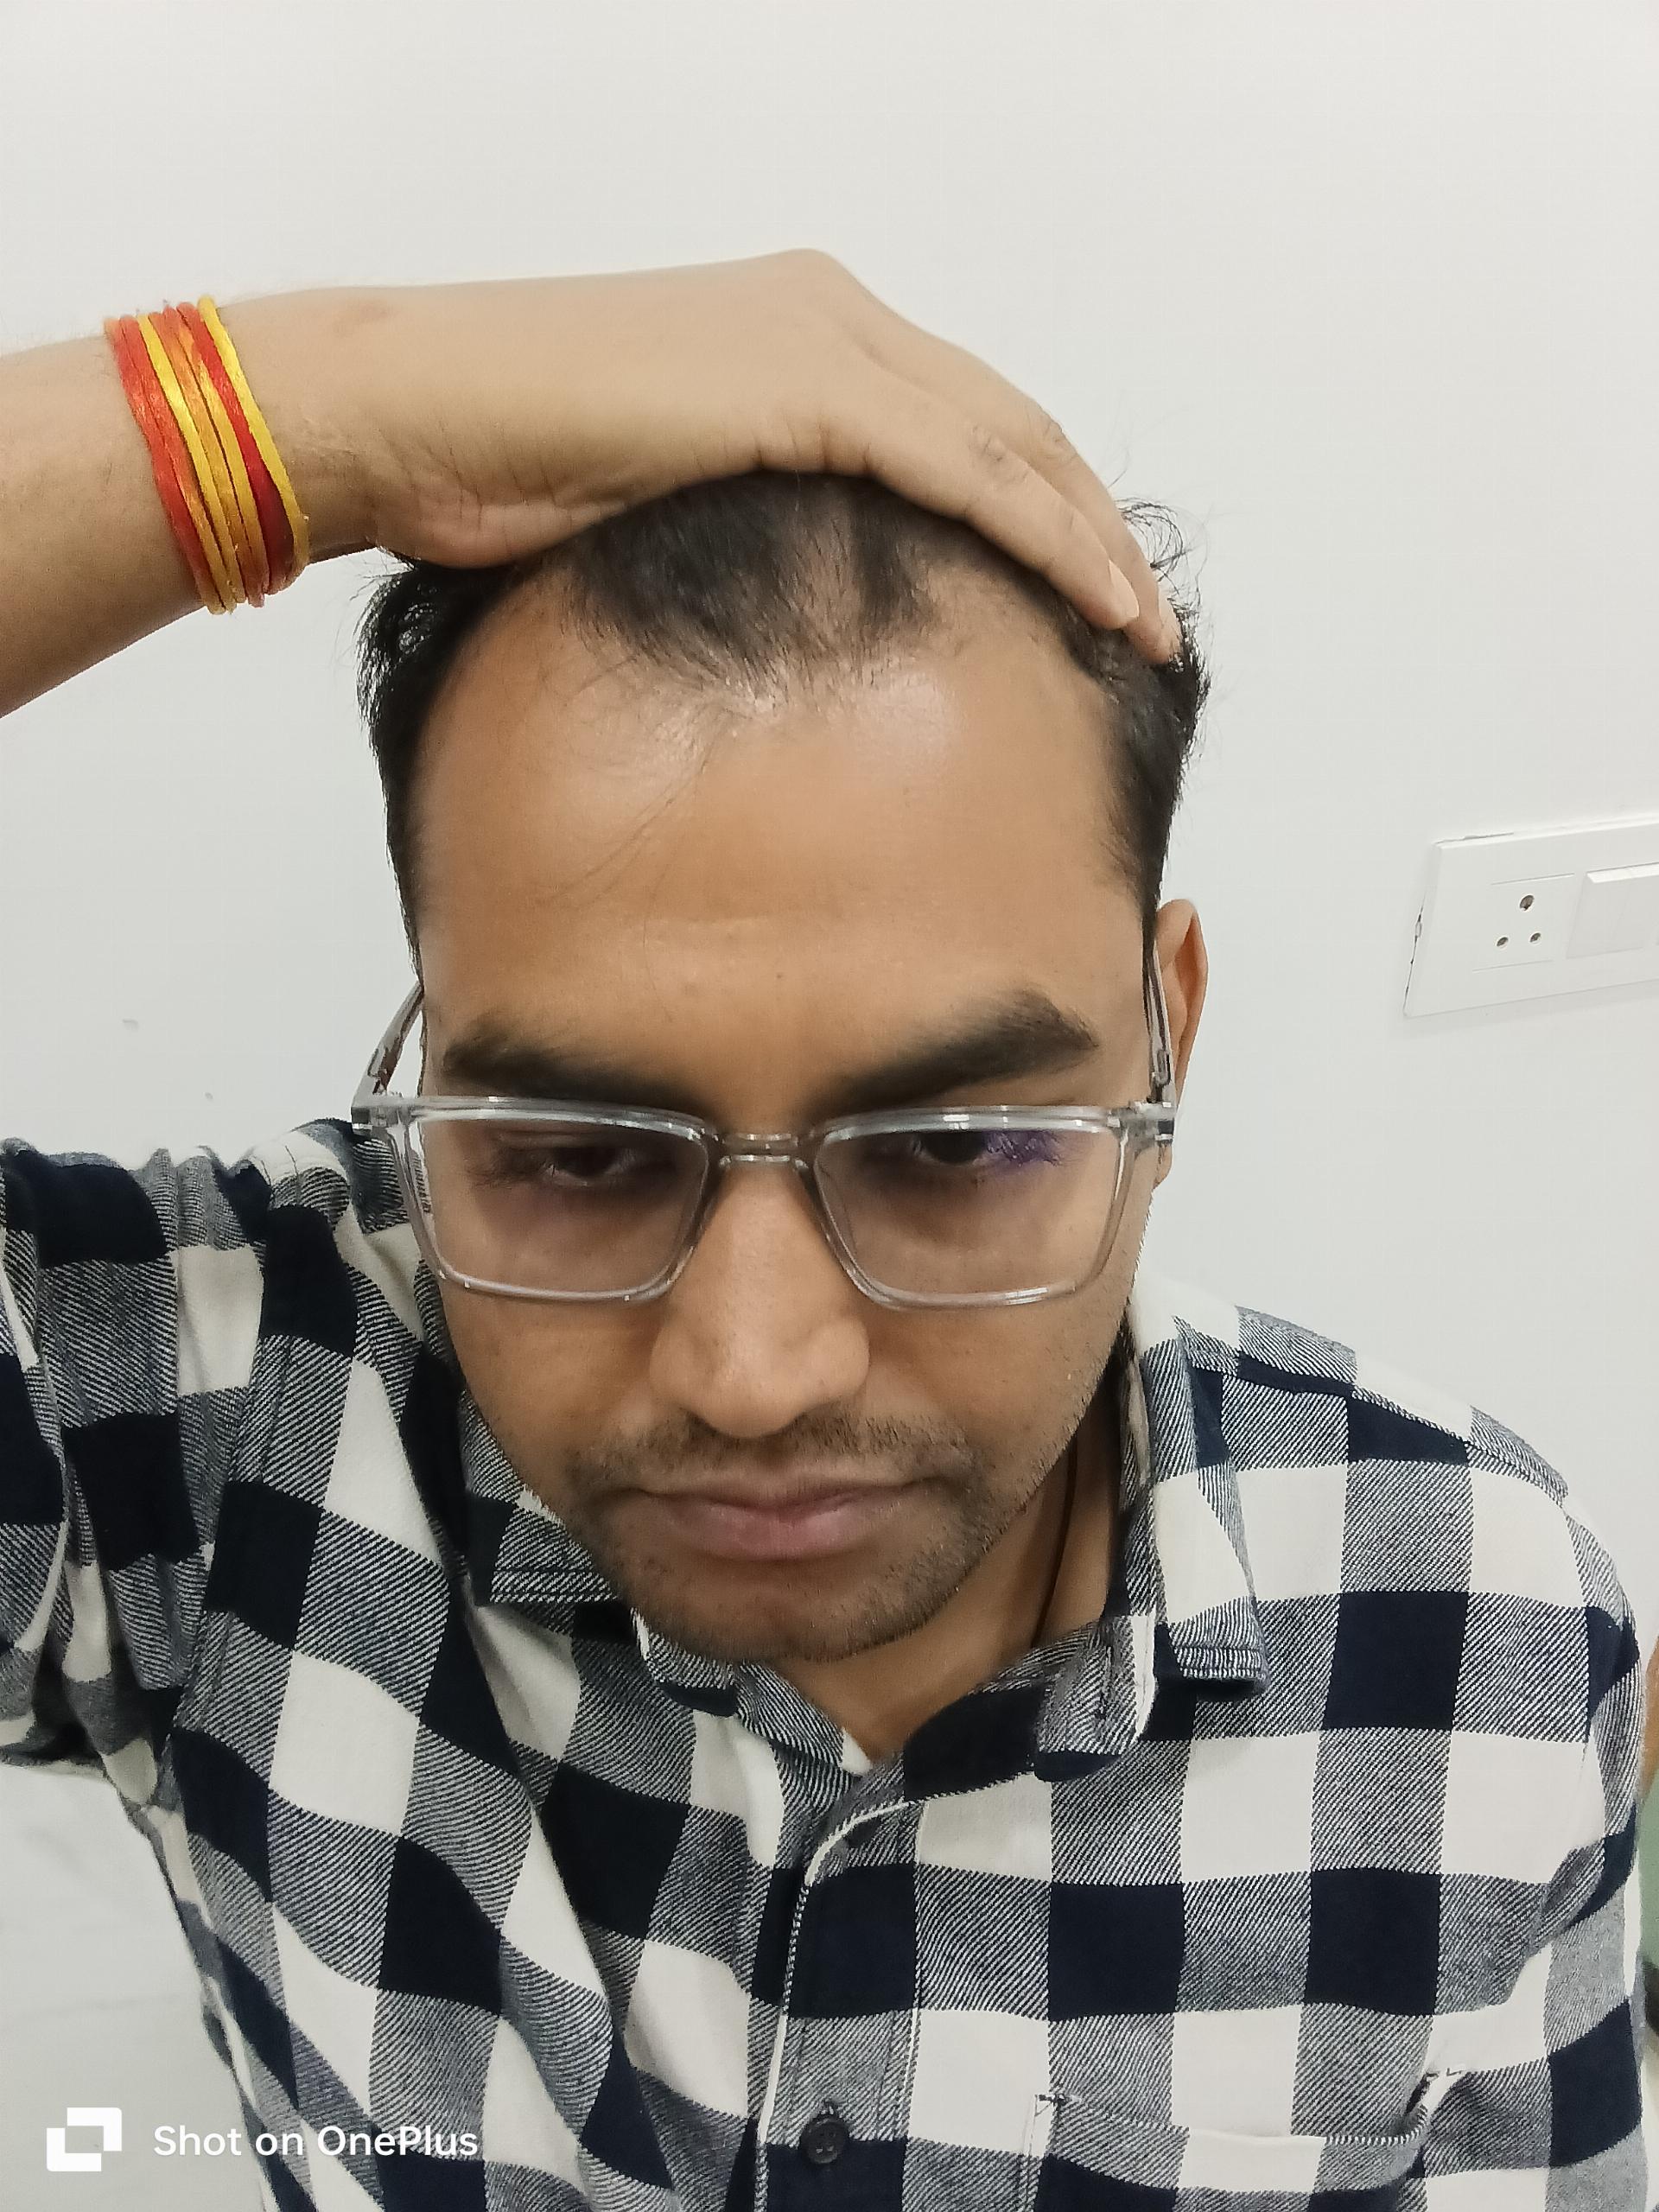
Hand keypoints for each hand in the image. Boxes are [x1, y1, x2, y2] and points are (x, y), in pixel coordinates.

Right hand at [306, 254, 1179, 660]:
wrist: (410, 413)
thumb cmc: (492, 463)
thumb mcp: (648, 495)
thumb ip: (741, 521)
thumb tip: (777, 599)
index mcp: (793, 333)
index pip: (957, 422)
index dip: (1037, 505)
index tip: (1084, 589)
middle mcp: (825, 316)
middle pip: (1011, 424)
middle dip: (1090, 522)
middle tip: (1145, 616)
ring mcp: (820, 340)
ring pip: (1009, 445)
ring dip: (1091, 539)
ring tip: (1145, 627)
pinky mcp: (804, 386)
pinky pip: (961, 469)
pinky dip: (1041, 535)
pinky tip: (1095, 599)